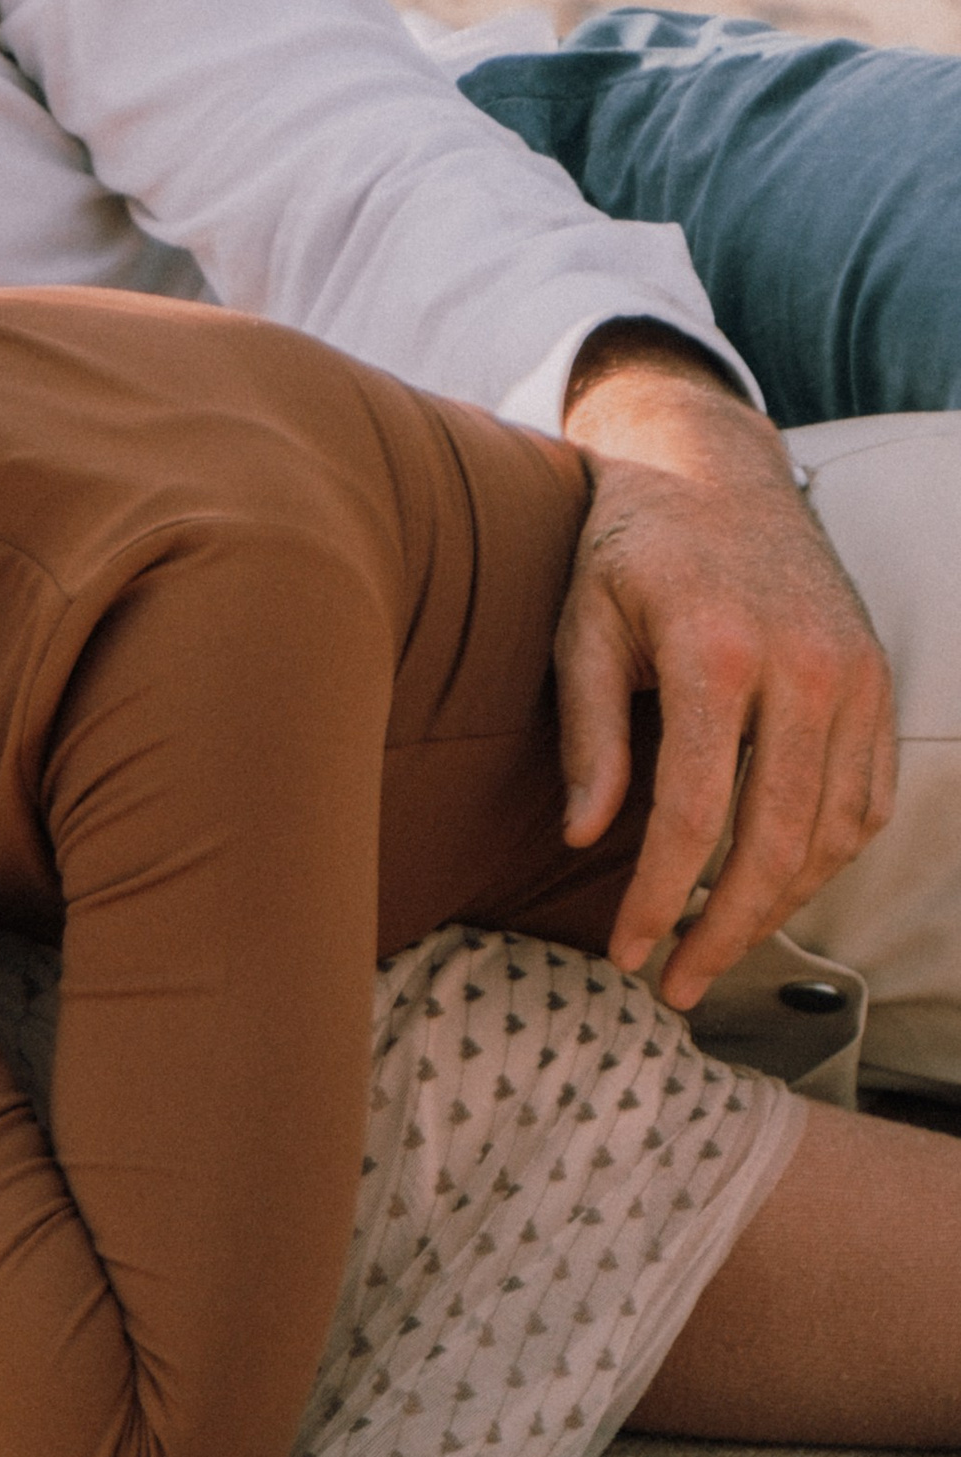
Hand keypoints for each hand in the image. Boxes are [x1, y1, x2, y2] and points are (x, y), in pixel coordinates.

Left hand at [557, 335, 895, 1007]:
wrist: (715, 471)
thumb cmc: (630, 550)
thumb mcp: (582, 625)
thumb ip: (587, 734)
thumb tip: (586, 839)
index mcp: (718, 652)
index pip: (697, 815)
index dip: (660, 899)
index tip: (627, 954)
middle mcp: (803, 668)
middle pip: (777, 841)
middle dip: (725, 930)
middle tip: (675, 985)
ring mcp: (853, 676)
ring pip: (832, 832)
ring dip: (778, 906)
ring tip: (715, 947)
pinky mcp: (875, 682)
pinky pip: (866, 800)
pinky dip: (826, 856)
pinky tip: (775, 887)